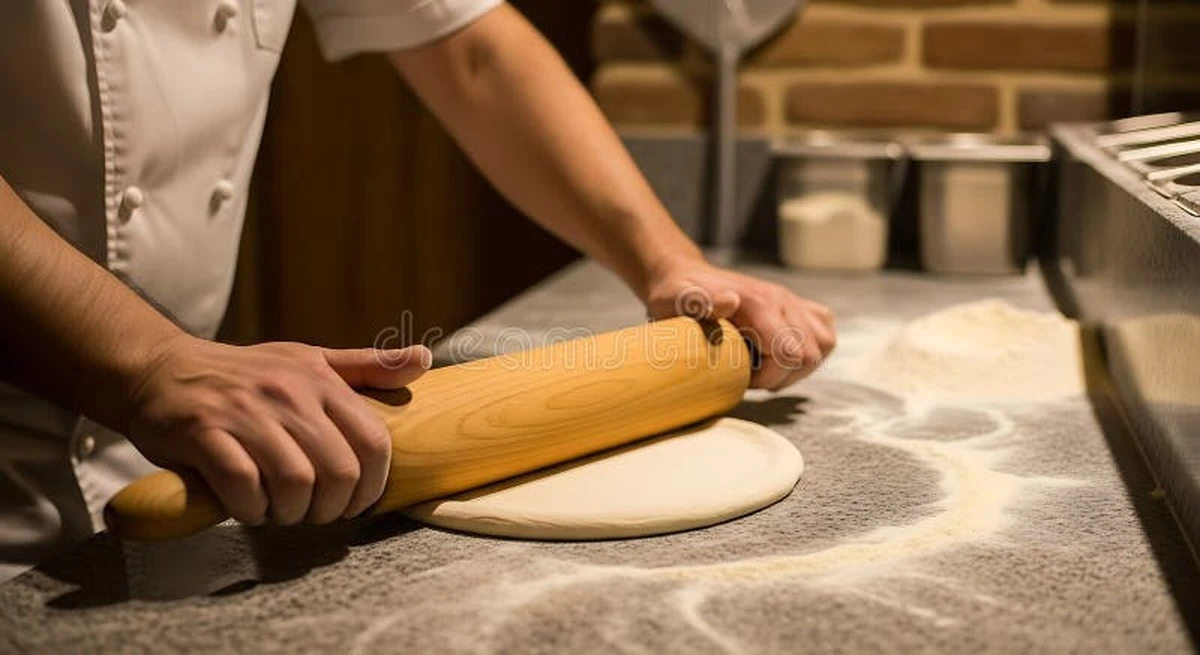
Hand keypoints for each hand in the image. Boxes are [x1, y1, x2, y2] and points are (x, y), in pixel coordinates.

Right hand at [122, 337, 430, 525]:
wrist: (159, 369)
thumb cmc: (243, 374)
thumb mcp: (309, 360)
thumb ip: (367, 367)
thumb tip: (424, 359)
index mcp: (320, 380)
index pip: (374, 443)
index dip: (374, 486)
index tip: (357, 502)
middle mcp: (288, 394)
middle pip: (339, 472)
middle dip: (332, 508)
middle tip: (314, 513)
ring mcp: (246, 412)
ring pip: (296, 483)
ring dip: (291, 512)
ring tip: (280, 511)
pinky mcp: (204, 432)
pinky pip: (244, 486)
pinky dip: (250, 508)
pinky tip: (247, 506)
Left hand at [642, 257, 835, 389]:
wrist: (685, 277)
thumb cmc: (679, 295)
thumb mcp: (677, 299)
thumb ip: (699, 301)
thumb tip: (729, 302)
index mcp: (760, 303)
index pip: (790, 354)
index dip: (769, 377)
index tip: (743, 377)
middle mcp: (783, 300)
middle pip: (810, 354)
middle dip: (783, 376)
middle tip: (752, 375)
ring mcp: (793, 302)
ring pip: (824, 344)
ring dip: (800, 367)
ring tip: (767, 368)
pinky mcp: (797, 307)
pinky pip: (824, 331)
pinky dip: (811, 351)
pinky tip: (782, 357)